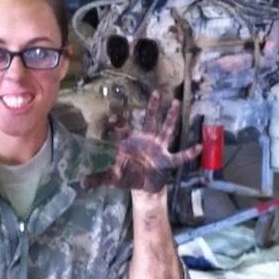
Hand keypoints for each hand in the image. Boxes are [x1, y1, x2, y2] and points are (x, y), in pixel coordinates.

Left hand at [82, 91, 200, 193]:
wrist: (143, 186)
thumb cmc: (128, 175)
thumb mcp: (112, 177)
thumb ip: (97, 178)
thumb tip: (79, 182)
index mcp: (130, 142)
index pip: (124, 128)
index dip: (118, 123)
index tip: (112, 117)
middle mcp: (146, 140)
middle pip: (150, 121)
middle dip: (153, 108)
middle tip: (156, 92)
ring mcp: (159, 149)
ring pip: (166, 130)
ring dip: (171, 118)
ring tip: (175, 102)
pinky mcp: (167, 160)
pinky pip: (179, 156)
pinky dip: (189, 153)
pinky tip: (199, 147)